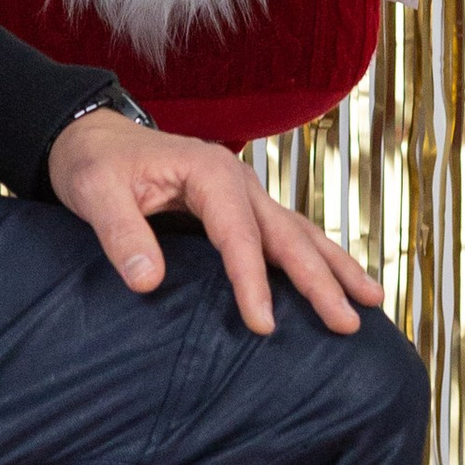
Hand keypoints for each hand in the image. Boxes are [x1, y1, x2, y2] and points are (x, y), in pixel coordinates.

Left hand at [46, 109, 382, 337]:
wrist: (92, 138)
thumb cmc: (94, 165)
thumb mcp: (95, 194)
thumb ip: (122, 235)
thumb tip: (148, 283)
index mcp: (209, 172)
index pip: (239, 236)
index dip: (253, 282)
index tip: (265, 326)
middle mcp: (238, 180)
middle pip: (287, 235)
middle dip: (321, 280)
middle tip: (348, 322)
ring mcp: (245, 193)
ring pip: (300, 233)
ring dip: (335, 267)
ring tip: (373, 302)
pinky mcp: (242, 207)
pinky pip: (287, 234)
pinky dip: (317, 258)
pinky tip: (339, 281)